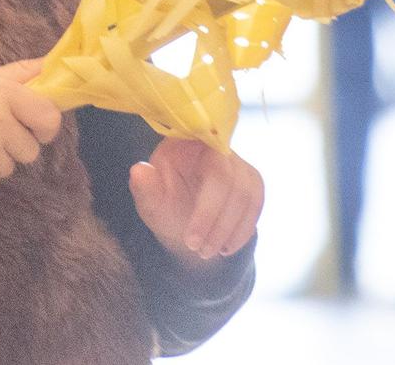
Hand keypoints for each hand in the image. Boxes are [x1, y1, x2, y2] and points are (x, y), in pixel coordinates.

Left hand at [129, 137, 262, 271]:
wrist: (185, 225)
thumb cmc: (165, 208)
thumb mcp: (151, 204)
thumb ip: (145, 189)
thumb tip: (138, 170)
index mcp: (185, 143)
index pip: (202, 164)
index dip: (204, 206)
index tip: (191, 239)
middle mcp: (215, 147)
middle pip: (228, 180)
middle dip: (214, 221)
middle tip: (198, 250)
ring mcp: (237, 163)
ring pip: (246, 193)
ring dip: (229, 229)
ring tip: (208, 252)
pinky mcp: (251, 180)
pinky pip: (256, 203)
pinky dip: (243, 229)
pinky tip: (227, 247)